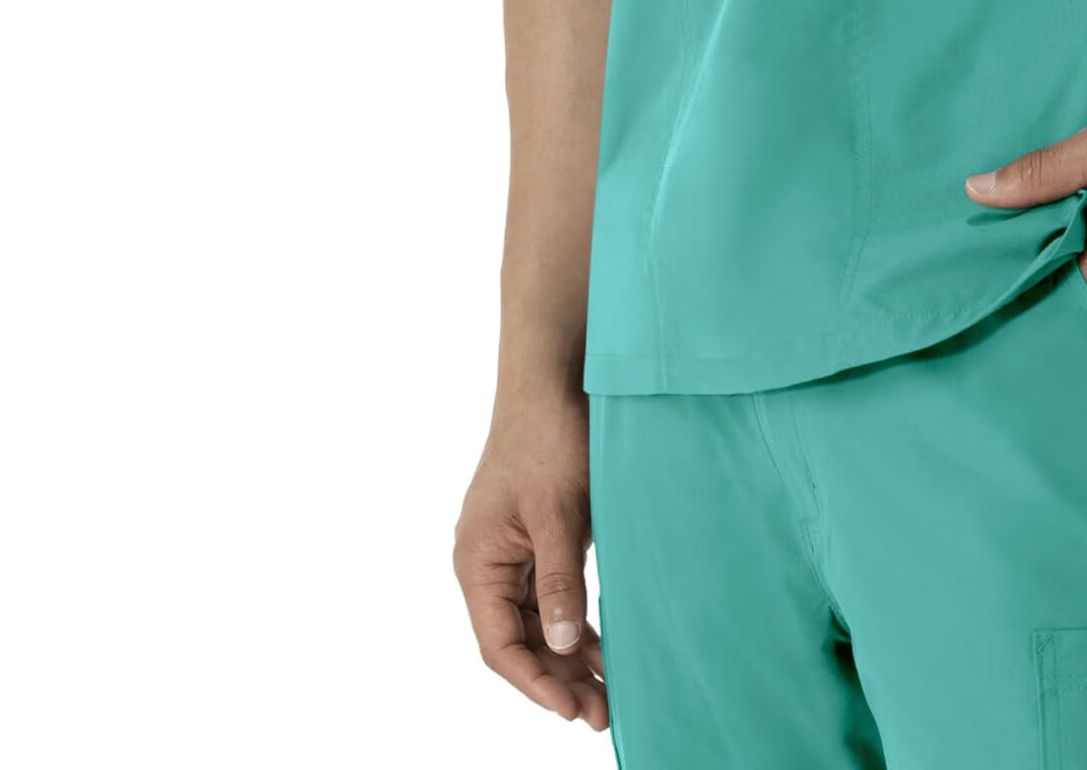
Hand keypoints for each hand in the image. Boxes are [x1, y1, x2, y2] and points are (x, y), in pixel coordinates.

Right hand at [453, 391, 609, 731]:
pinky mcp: (537, 534)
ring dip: (568, 653)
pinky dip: (574, 618)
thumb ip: (559, 580)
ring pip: (537, 620)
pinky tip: (603, 642)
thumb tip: (561, 646)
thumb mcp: (559, 512)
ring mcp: (512, 548)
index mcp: (478, 561)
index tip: (572, 710)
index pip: (500, 645)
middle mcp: (488, 561)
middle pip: (519, 639)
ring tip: (607, 690)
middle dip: (558, 677)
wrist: (556, 374)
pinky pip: (551, 592)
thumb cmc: (550, 435)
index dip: (536, 682)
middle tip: (601, 711)